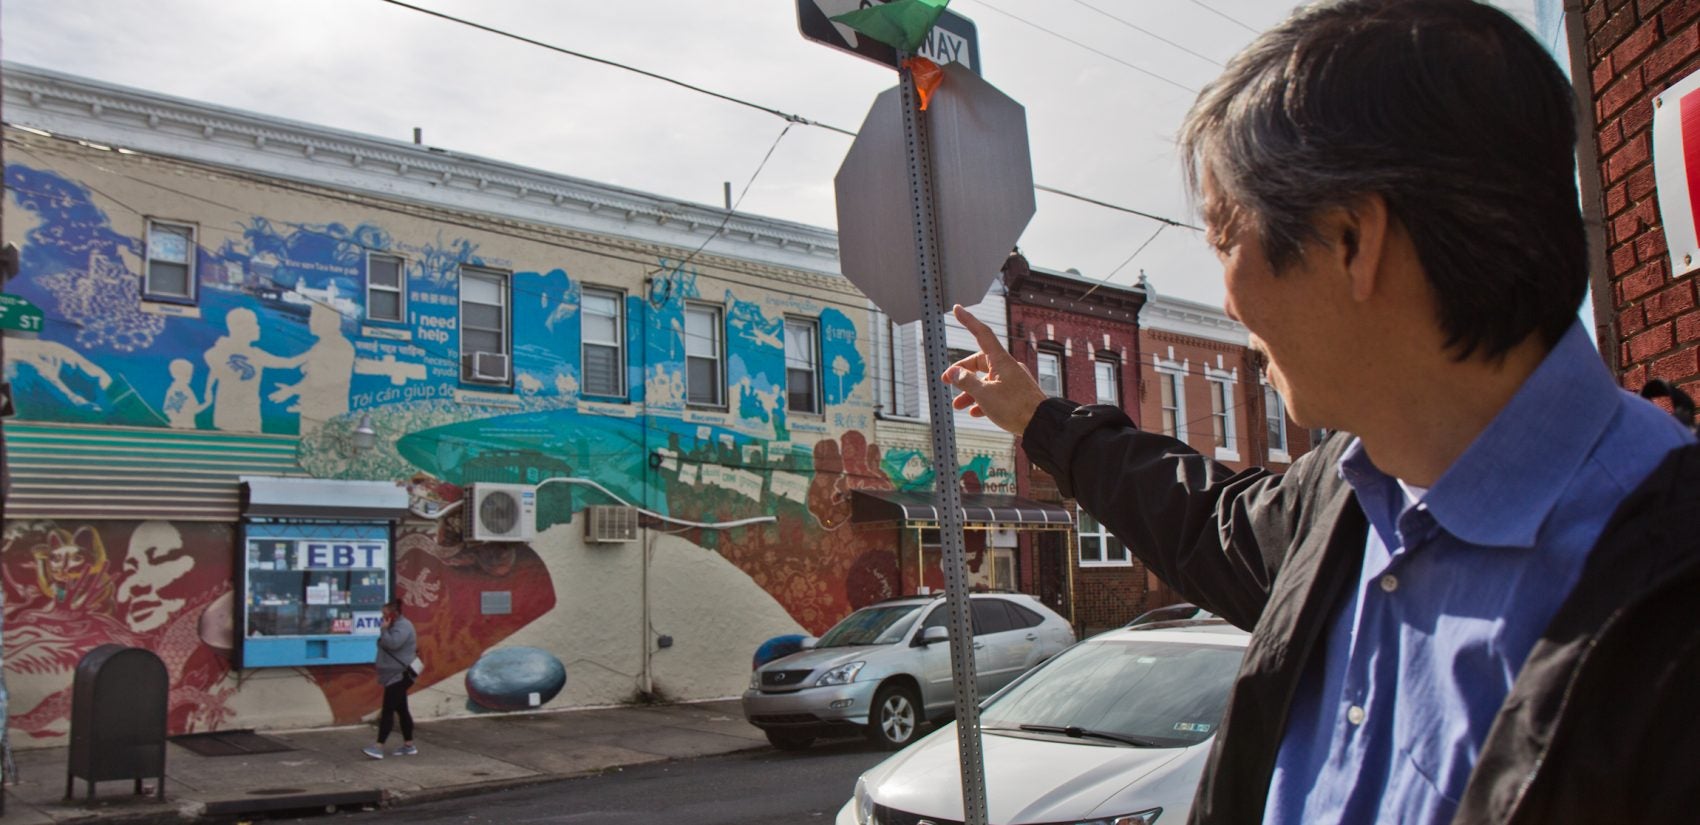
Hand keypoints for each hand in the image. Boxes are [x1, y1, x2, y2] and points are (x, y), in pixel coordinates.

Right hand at [941, 305, 1048, 435]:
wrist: (1042, 424)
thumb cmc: (1015, 407)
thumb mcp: (984, 394)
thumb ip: (966, 381)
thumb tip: (954, 372)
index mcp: (1001, 361)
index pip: (982, 334)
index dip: (968, 321)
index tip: (958, 309)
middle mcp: (1007, 367)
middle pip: (979, 362)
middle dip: (962, 373)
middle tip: (947, 382)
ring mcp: (1013, 380)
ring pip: (986, 380)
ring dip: (970, 391)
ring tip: (958, 405)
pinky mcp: (1016, 394)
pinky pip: (995, 392)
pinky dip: (983, 400)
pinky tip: (976, 412)